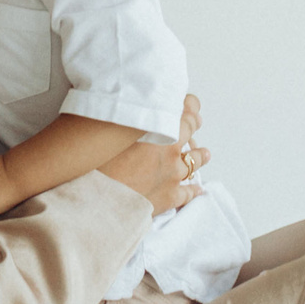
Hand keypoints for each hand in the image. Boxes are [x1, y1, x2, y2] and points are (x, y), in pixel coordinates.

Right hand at [98, 95, 208, 214]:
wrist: (100, 202)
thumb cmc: (98, 166)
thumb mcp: (113, 134)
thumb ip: (129, 123)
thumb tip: (129, 113)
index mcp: (161, 133)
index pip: (183, 114)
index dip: (188, 106)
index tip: (189, 101)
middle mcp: (171, 153)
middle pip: (190, 135)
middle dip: (193, 125)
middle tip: (196, 120)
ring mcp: (173, 177)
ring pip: (193, 163)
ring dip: (199, 156)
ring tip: (205, 153)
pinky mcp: (170, 198)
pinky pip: (188, 193)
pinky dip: (193, 190)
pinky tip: (198, 189)